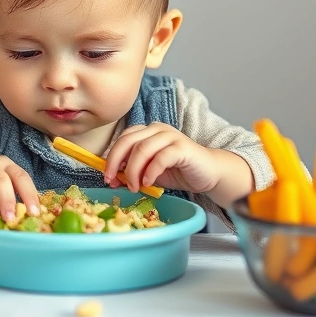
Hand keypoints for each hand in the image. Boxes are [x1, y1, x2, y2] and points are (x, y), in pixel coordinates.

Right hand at [0, 156, 39, 222]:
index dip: (32, 194)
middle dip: (25, 196)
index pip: (25, 178)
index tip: (37, 213)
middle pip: (16, 177)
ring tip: (8, 219)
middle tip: (29, 216)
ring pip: (0, 181)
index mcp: (9, 167)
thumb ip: (8, 200)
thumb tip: (25, 221)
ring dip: (6, 201)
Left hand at [104, 123, 221, 193]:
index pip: (123, 139)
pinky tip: (148, 183)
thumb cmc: (178, 171)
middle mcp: (157, 129)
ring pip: (142, 149)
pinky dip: (151, 171)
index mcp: (147, 132)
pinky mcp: (183, 147)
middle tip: (113, 181)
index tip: (107, 177)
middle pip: (128, 141)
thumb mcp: (149, 172)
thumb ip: (133, 171)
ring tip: (134, 186)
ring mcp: (171, 136)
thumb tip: (113, 179)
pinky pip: (161, 157)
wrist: (208, 173)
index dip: (112, 157)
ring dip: (133, 170)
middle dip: (116, 162)